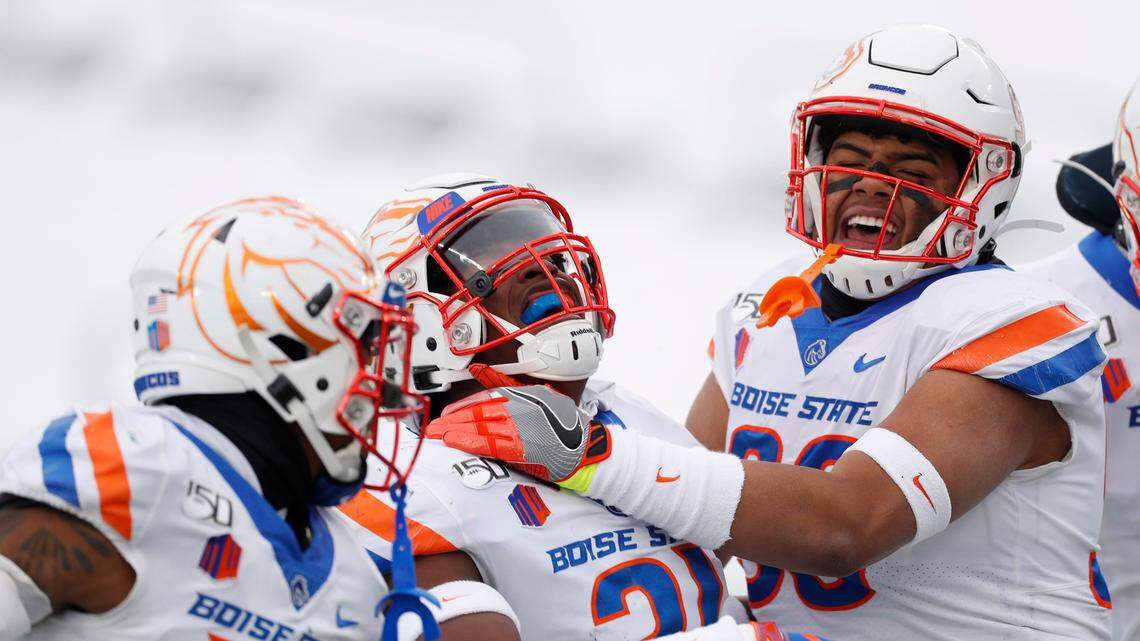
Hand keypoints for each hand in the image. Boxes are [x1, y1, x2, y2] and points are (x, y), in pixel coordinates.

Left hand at [422, 386, 610, 482]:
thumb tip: (477, 369)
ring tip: (437, 435)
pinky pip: (490, 442)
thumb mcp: (536, 396)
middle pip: (478, 411)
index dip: (461, 406)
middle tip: (432, 428)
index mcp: (522, 394)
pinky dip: (470, 440)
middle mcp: (520, 407)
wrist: (584, 449)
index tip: (445, 415)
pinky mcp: (522, 445)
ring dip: (455, 430)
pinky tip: (454, 441)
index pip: (485, 397)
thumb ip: (505, 382)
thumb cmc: (561, 425)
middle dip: (452, 420)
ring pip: (480, 426)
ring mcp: (521, 426)